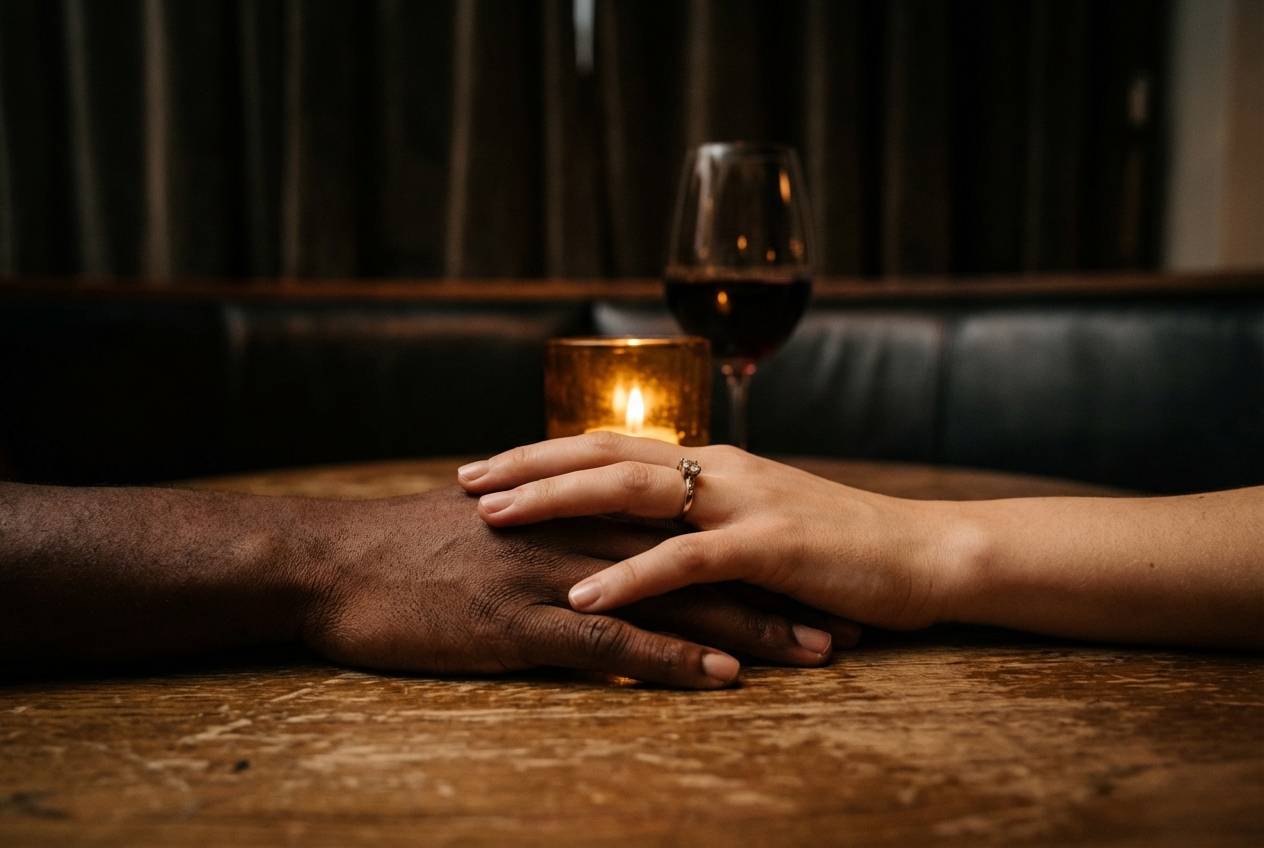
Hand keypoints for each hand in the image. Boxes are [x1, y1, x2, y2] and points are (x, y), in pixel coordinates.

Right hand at [299, 486, 858, 688]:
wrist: (333, 562)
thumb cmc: (407, 548)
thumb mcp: (490, 520)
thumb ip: (550, 521)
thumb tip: (590, 533)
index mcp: (577, 507)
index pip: (684, 525)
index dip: (748, 551)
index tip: (806, 573)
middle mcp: (580, 533)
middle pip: (700, 558)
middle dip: (776, 587)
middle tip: (844, 612)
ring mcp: (554, 575)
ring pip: (674, 598)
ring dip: (750, 626)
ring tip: (818, 651)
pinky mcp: (522, 622)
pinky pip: (612, 642)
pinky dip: (671, 660)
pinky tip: (722, 680)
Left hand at [457, 434, 953, 629]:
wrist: (927, 554)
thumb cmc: (840, 546)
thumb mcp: (762, 520)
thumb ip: (706, 518)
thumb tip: (646, 531)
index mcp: (712, 464)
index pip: (613, 446)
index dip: (546, 452)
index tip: (489, 465)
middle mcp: (719, 469)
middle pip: (605, 454)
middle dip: (529, 464)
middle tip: (465, 480)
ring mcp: (744, 502)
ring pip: (632, 492)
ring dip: (557, 502)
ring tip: (495, 519)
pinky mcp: (771, 546)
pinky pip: (685, 559)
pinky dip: (629, 577)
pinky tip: (582, 595)